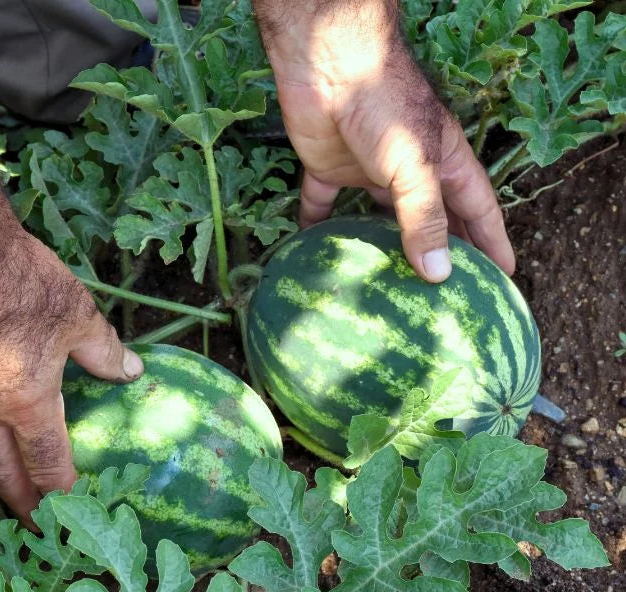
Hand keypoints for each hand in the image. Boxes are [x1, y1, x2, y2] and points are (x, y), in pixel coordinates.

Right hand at [0, 227, 143, 525]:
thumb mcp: (78, 318)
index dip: (61, 491)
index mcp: (25, 403)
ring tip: (7, 488)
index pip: (46, 462)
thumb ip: (106, 353)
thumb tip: (134, 373)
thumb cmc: (24, 285)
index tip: (73, 511)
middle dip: (19, 501)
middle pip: (2, 471)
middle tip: (33, 526)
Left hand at [254, 0, 514, 281]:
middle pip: (431, 221)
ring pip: (379, 221)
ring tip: (389, 289)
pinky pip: (323, 206)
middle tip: (447, 295)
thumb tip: (439, 273)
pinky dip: (320, 228)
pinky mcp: (330, 170)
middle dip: (441, 254)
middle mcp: (409, 173)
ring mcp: (369, 173)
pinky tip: (321, 255)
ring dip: (383, 250)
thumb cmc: (382, 102)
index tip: (503, 277)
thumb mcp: (414, 163)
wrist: (327, 62)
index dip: (492, 243)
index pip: (477, 211)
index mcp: (443, 165)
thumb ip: (425, 216)